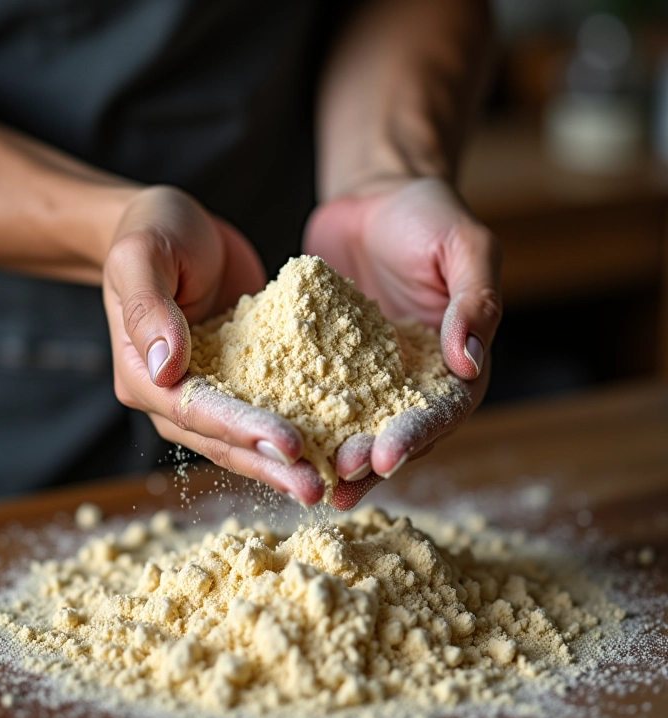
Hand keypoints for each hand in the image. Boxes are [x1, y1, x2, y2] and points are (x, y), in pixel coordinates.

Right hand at [103, 186, 324, 504]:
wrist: (175, 226)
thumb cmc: (152, 230)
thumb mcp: (143, 256)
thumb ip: (149, 308)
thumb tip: (166, 368)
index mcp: (143, 374)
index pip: (195, 410)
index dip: (242, 430)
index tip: (289, 445)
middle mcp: (173, 396)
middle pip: (222, 440)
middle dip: (270, 465)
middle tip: (317, 487)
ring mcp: (207, 392)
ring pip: (245, 441)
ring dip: (284, 465)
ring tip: (329, 484)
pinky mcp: (240, 380)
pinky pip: (266, 411)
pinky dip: (294, 432)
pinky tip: (331, 448)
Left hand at [303, 177, 501, 508]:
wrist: (374, 197)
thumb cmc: (428, 216)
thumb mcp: (465, 247)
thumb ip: (475, 300)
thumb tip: (469, 361)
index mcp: (455, 362)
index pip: (442, 411)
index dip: (415, 436)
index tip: (385, 457)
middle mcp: (413, 379)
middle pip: (397, 433)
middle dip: (369, 461)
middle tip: (338, 481)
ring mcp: (368, 376)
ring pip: (356, 426)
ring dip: (335, 457)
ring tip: (310, 485)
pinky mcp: (329, 363)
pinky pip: (316, 396)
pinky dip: (301, 420)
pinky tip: (277, 440)